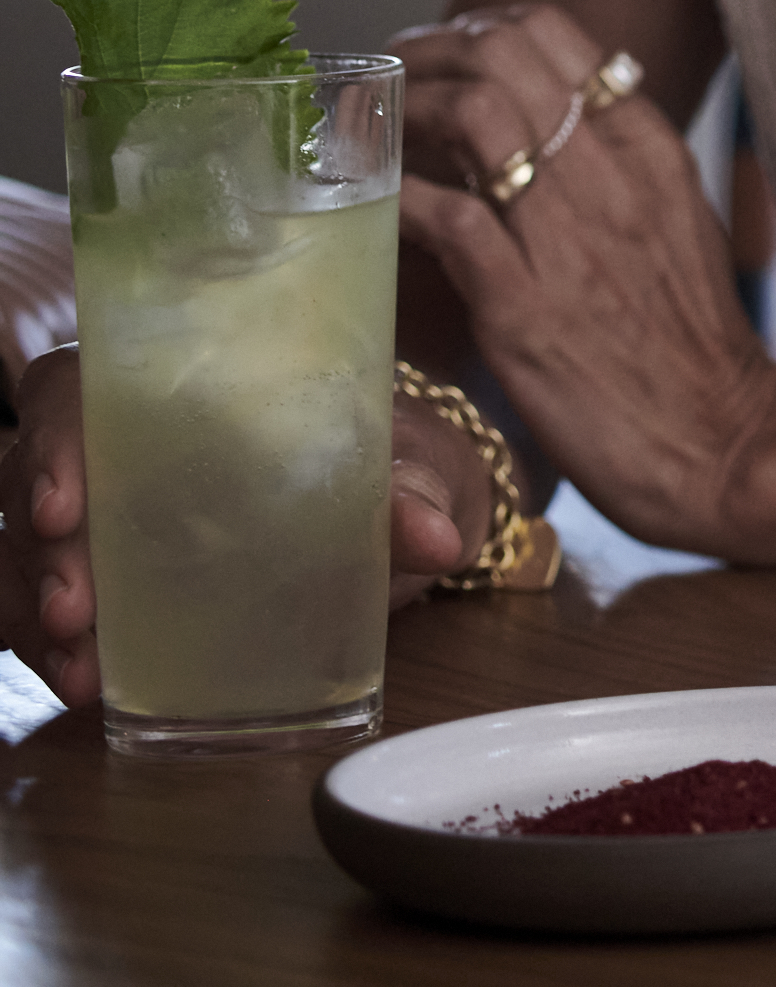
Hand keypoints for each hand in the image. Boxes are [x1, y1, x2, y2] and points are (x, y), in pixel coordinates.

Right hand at [5, 349, 489, 706]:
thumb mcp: (408, 467)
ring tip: (80, 668)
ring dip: (33, 610)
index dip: (54, 439)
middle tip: (77, 609)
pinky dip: (48, 650)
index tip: (67, 506)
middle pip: (29, 476)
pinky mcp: (97, 586)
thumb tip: (438, 537)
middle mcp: (117, 446)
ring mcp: (97, 520)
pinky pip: (33, 611)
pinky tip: (81, 684)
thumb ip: (416, 489)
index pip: (74, 388)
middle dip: (40, 548)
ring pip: (19, 551)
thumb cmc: (383, 463)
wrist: (392, 518)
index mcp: (177, 386)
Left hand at [396, 5, 775, 556]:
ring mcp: (571, 240)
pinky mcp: (527, 308)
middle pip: (505, 54)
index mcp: (650, 150)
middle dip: (424, 53)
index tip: (435, 57)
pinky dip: (396, 197)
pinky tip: (375, 206)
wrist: (723, 441)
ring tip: (368, 135)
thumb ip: (613, 171)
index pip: (554, 33)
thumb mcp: (673, 226)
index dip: (473, 29)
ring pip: (476, 114)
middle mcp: (614, 177)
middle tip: (383, 82)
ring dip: (403, 111)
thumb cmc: (689, 344)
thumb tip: (540, 130)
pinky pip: (446, 219)